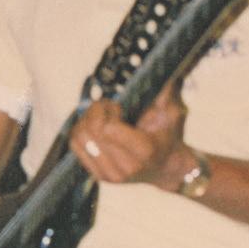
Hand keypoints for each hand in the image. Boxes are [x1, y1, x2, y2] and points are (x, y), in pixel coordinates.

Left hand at [68, 83, 195, 190]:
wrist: (166, 168)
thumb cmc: (167, 137)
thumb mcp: (172, 113)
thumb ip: (165, 94)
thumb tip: (160, 72)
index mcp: (143, 151)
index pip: (107, 128)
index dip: (109, 110)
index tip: (120, 107)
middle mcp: (125, 167)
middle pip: (92, 131)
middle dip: (96, 111)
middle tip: (108, 108)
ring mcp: (110, 175)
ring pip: (80, 138)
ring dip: (87, 120)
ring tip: (102, 117)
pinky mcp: (99, 175)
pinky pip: (76, 146)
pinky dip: (81, 131)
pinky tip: (95, 127)